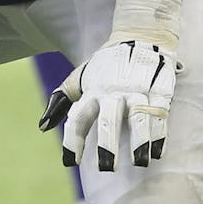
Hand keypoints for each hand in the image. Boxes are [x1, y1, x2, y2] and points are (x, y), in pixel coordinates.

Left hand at [38, 40, 177, 170]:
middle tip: (107, 168)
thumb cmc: (106, 65)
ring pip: (139, 117)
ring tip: (141, 162)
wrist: (140, 35)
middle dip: (108, 144)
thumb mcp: (79, 78)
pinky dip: (159, 134)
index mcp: (93, 91)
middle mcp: (115, 92)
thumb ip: (61, 101)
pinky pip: (160, 113)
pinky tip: (157, 152)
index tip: (69, 162)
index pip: (79, 117)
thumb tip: (42, 127)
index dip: (73, 140)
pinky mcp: (160, 89)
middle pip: (110, 119)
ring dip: (140, 140)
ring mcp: (138, 91)